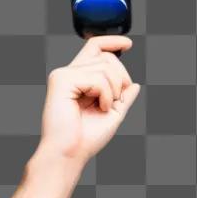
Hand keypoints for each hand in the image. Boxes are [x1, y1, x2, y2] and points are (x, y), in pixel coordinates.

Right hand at [37, 35, 140, 166]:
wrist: (69, 155)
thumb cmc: (85, 140)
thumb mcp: (112, 115)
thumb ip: (122, 98)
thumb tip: (135, 85)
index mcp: (78, 80)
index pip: (95, 48)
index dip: (112, 42)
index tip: (128, 44)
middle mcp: (69, 73)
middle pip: (106, 58)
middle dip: (120, 79)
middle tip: (115, 102)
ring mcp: (64, 75)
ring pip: (105, 66)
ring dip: (113, 91)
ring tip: (103, 108)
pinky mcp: (61, 80)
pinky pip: (97, 78)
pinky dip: (105, 94)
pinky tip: (100, 108)